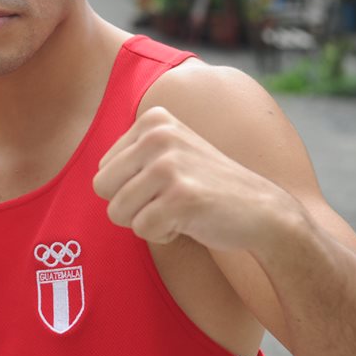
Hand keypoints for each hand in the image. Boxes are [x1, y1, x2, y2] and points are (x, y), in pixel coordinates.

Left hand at [92, 106, 297, 251]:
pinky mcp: (181, 197)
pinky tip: (188, 221)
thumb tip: (94, 175)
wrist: (262, 210)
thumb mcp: (171, 151)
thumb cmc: (207, 186)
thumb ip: (133, 154)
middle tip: (166, 201)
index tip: (164, 185)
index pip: (102, 169)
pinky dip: (162, 235)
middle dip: (129, 207)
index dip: (129, 188)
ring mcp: (170, 165)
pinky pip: (142, 229)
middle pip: (102, 189)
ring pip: (117, 212)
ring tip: (178, 209)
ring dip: (146, 222)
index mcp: (153, 119)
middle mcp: (159, 135)